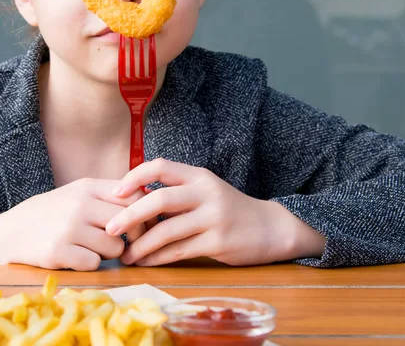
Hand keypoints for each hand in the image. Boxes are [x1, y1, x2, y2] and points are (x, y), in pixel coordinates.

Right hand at [0, 179, 145, 270]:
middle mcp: (81, 204)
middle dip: (132, 237)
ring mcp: (69, 227)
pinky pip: (95, 264)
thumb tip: (150, 200)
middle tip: (123, 242)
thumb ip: (110, 195)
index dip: (146, 212)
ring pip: (116, 247)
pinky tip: (76, 257)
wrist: (9, 232)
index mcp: (89, 187)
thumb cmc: (53, 213)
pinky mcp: (58, 251)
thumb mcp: (79, 193)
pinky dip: (89, 264)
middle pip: (131, 222)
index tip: (145, 224)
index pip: (135, 195)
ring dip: (109, 253)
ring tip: (92, 248)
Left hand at [108, 159, 325, 266]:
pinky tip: (147, 262)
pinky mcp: (218, 241)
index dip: (133, 177)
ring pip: (167, 230)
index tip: (114, 193)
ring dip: (141, 246)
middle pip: (159, 198)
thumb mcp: (207, 191)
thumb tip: (132, 203)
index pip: (160, 166)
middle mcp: (207, 192)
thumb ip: (177, 192)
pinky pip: (180, 251)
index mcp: (200, 176)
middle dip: (129, 215)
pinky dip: (158, 258)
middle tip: (109, 230)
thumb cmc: (231, 210)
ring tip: (126, 256)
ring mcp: (214, 217)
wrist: (270, 227)